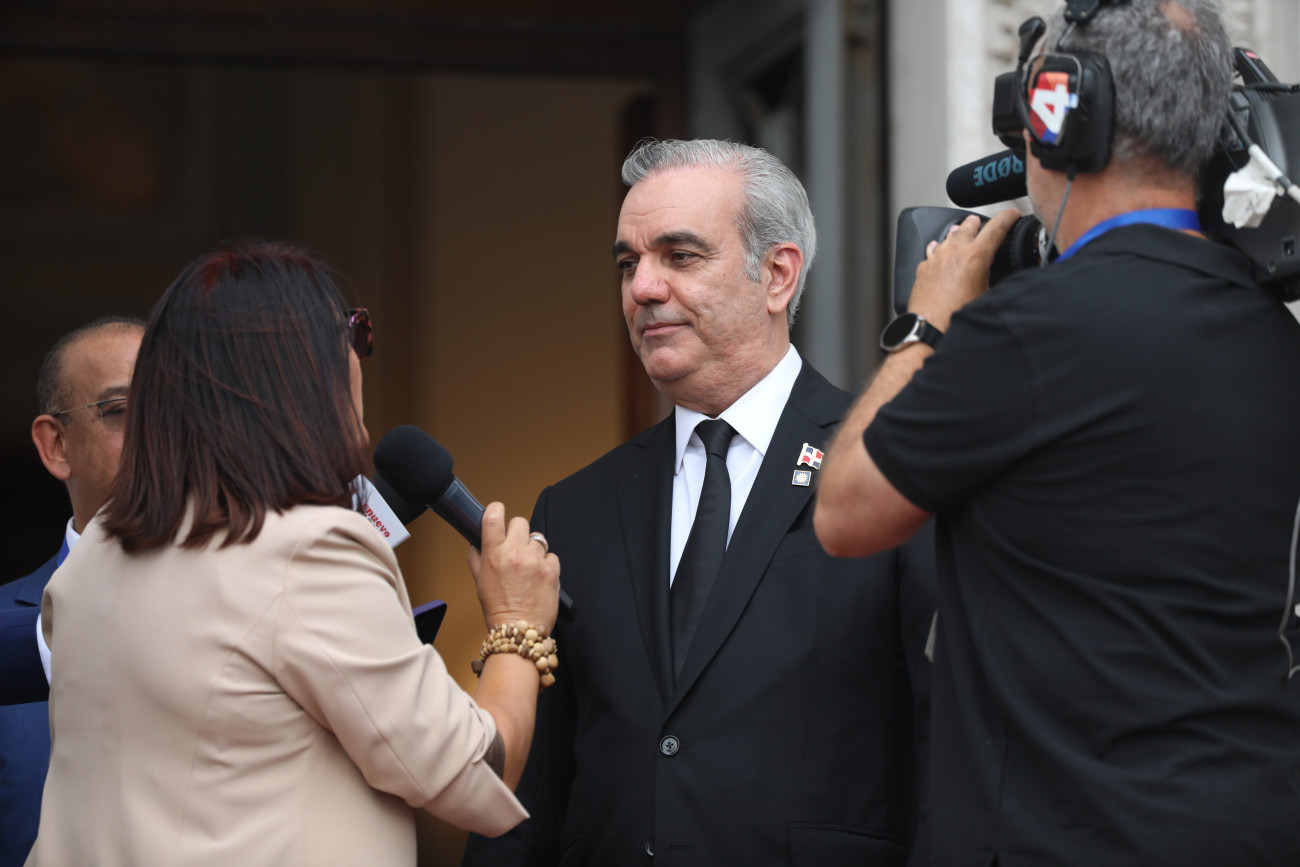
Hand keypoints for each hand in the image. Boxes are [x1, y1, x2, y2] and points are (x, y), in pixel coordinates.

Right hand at [467, 502, 560, 631]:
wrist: (519, 632)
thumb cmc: (499, 609)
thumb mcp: (479, 582)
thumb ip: (477, 559)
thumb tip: (477, 543)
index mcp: (494, 555)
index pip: (494, 517)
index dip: (496, 510)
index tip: (498, 512)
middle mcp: (515, 554)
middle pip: (520, 522)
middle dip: (517, 532)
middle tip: (515, 547)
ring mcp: (536, 561)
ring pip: (537, 539)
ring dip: (533, 549)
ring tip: (528, 568)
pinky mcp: (552, 571)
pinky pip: (551, 555)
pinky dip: (546, 563)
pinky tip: (538, 576)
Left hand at [908, 209, 1019, 331]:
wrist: (928, 329)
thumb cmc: (955, 318)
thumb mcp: (988, 298)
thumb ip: (996, 282)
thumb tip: (1006, 282)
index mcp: (975, 256)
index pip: (996, 228)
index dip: (1007, 218)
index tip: (1012, 215)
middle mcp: (954, 252)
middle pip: (968, 226)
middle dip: (978, 223)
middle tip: (982, 223)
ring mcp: (936, 258)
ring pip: (948, 236)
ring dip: (958, 233)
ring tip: (962, 232)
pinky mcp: (923, 268)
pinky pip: (932, 251)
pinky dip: (940, 249)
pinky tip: (940, 251)